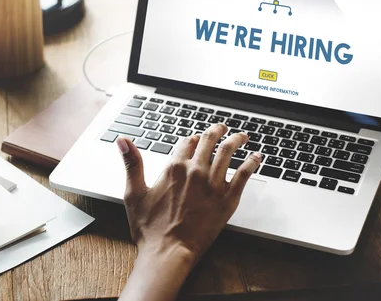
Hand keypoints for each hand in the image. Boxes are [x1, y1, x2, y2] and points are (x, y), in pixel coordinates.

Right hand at [117, 124, 261, 300]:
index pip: (186, 142)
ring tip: (242, 136)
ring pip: (228, 152)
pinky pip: (244, 175)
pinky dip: (252, 162)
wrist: (168, 252)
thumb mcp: (134, 192)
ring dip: (236, 140)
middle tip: (222, 128)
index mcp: (173, 168)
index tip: (195, 138)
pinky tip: (257, 157)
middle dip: (216, 131)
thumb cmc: (149, 228)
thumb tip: (123, 140)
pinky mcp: (227, 199)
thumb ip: (132, 163)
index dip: (191, 138)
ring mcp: (213, 185)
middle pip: (209, 141)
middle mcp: (195, 171)